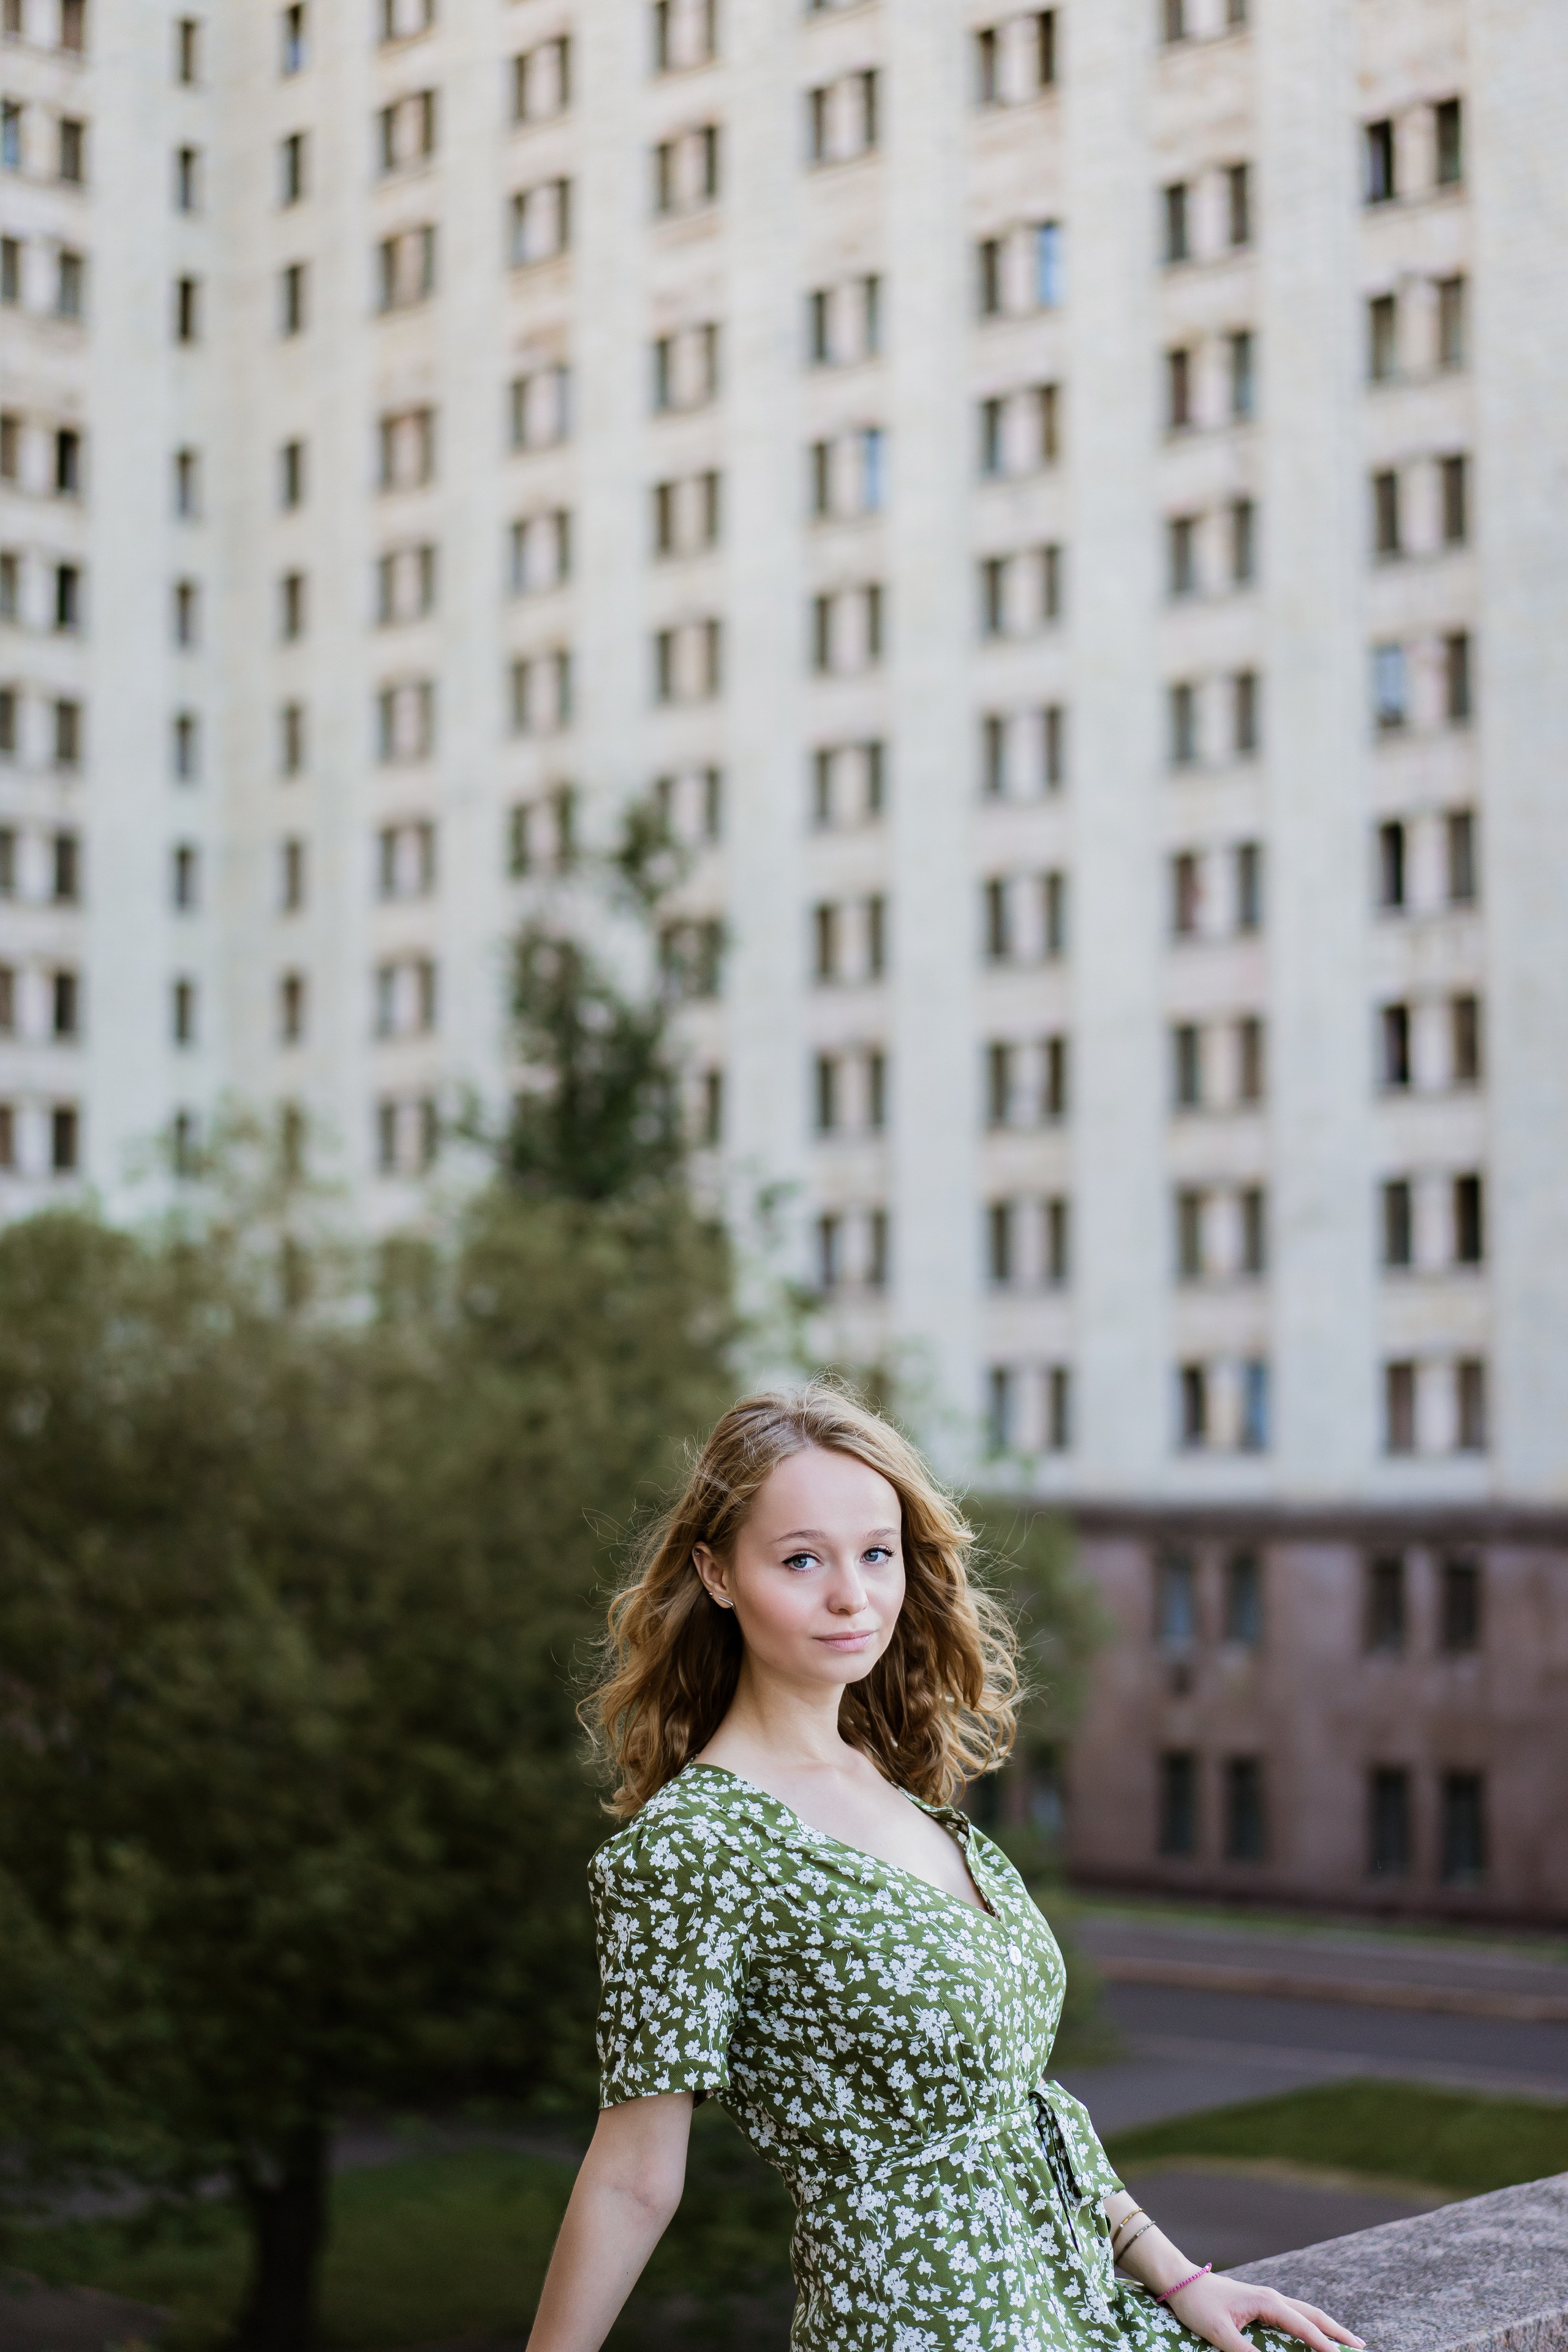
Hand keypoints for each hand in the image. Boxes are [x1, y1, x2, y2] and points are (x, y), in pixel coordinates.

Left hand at [1165, 2271, 1366, 2351]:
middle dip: (1336, 2331)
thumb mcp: (1219, 2333)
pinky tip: (1313, 2335)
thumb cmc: (1199, 2305)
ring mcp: (1268, 2300)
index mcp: (1267, 2302)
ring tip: (1347, 2342)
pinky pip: (1293, 2316)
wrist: (1182, 2281)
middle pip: (1312, 2315)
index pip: (1303, 2325)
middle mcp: (1272, 2298)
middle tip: (1361, 2347)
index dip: (1323, 2344)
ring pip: (1305, 2313)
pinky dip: (1309, 2325)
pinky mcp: (1262, 2304)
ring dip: (1326, 2327)